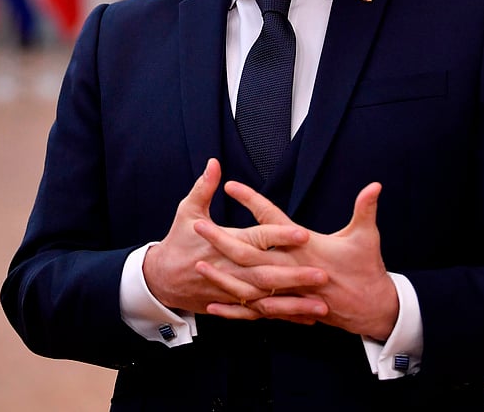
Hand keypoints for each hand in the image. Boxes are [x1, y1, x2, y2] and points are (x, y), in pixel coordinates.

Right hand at [142, 159, 309, 313]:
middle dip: (295, 276)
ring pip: (267, 299)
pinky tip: (306, 319)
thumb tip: (214, 164)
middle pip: (267, 274)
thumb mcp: (188, 211)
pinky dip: (283, 317)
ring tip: (320, 306)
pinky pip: (262, 314)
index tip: (303, 234)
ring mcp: (233, 290)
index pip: (257, 239)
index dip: (279, 236)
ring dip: (294, 304)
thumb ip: (203, 187)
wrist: (161, 280)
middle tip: (323, 275)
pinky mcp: (234, 304)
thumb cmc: (178, 242)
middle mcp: (232, 269)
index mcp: (224, 243)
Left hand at [194, 181, 399, 339]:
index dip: (252, 202)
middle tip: (199, 226)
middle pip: (250, 254)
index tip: (231, 186)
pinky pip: (256, 310)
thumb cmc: (367, 270)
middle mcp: (293, 270)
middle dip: (222, 240)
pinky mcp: (288, 308)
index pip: (273, 220)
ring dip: (223, 275)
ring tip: (199, 262)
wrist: (372, 310)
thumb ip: (365, 209)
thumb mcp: (367, 237)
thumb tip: (375, 185)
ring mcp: (288, 292)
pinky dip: (235, 308)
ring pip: (248, 285)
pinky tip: (214, 304)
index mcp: (307, 248)